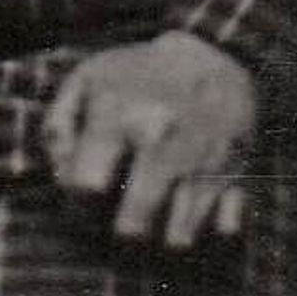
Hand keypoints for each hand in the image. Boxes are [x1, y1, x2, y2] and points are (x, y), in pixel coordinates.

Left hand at [43, 30, 255, 247]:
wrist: (212, 55)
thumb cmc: (137, 76)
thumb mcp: (86, 81)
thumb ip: (57, 128)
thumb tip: (62, 177)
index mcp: (120, 114)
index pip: (85, 189)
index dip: (77, 202)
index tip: (87, 195)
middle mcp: (164, 141)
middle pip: (131, 230)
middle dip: (120, 231)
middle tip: (122, 217)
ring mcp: (204, 160)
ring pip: (179, 240)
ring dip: (163, 236)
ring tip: (157, 215)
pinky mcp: (239, 174)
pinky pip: (225, 231)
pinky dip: (210, 229)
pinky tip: (196, 210)